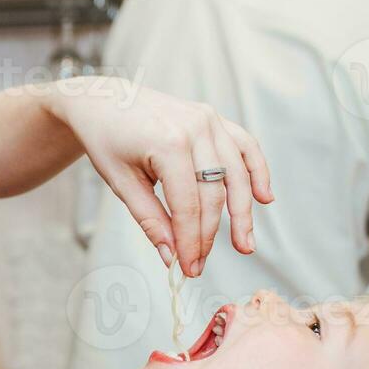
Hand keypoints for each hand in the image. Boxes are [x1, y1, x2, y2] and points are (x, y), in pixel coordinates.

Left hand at [48, 76, 273, 275]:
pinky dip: (258, 171)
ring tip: (245, 244)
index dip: (191, 241)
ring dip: (244, 212)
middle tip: (203, 264)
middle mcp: (195, 128)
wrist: (103, 100)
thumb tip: (172, 257)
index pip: (188, 205)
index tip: (189, 268)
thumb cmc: (107, 140)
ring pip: (237, 173)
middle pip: (214, 193)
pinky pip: (245, 146)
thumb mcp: (121, 183)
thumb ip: (150, 220)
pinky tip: (264, 198)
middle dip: (210, 233)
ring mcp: (208, 120)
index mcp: (168, 143)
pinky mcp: (213, 118)